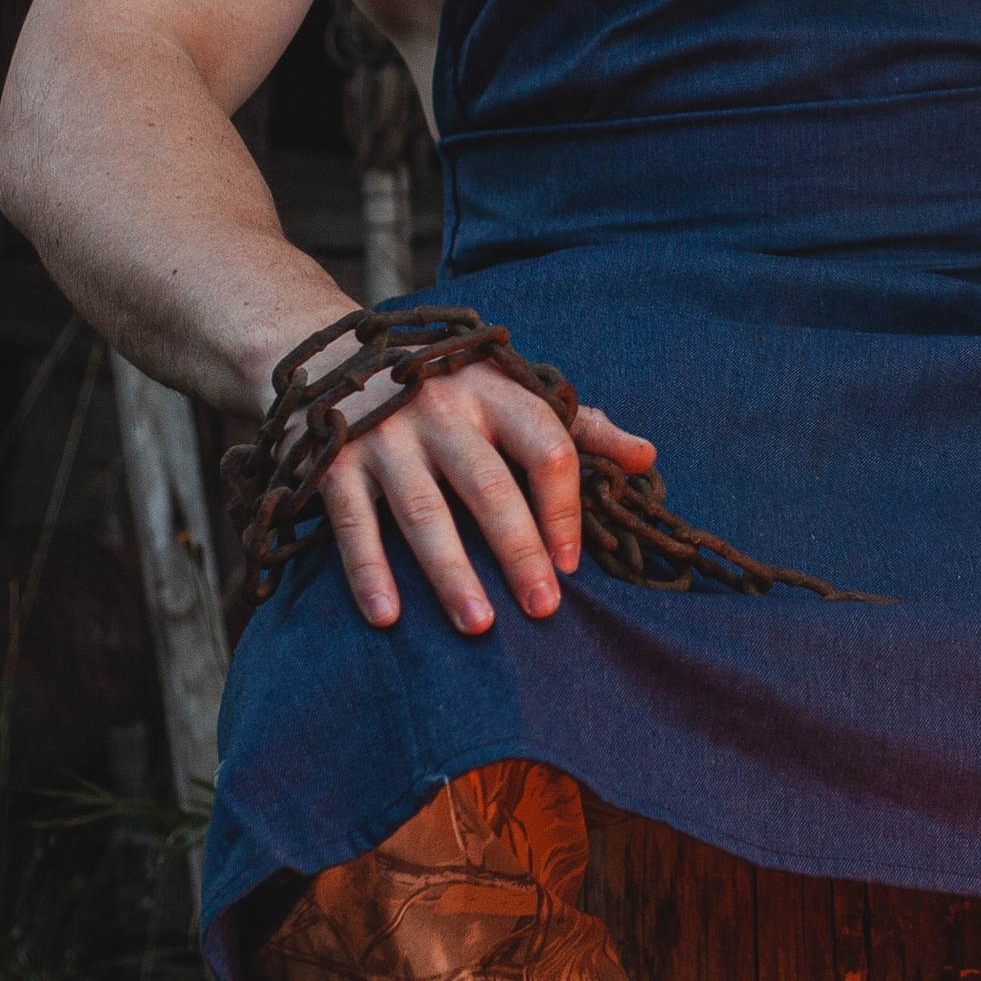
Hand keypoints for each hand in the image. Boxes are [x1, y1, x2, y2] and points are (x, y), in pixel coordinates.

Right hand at [306, 362, 658, 635]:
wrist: (336, 355)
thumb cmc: (448, 385)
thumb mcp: (511, 389)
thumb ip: (579, 425)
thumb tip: (646, 457)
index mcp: (495, 391)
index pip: (546, 446)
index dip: (564, 506)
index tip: (572, 563)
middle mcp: (441, 410)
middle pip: (489, 487)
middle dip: (518, 551)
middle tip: (543, 608)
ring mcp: (385, 436)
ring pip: (424, 513)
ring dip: (451, 573)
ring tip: (478, 625)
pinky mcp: (334, 463)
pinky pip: (353, 524)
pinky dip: (368, 572)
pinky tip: (388, 617)